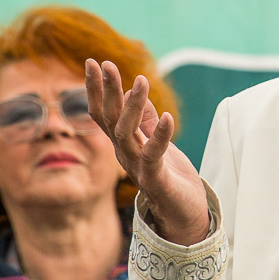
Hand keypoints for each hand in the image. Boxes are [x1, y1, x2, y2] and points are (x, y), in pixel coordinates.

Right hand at [85, 58, 209, 245]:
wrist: (185, 217)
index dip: (98, 89)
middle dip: (108, 91)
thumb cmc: (171, 179)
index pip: (104, 113)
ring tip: (141, 81)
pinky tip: (166, 117)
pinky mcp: (157, 181)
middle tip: (107, 64)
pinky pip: (154, 156)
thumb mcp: (157, 141)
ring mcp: (139, 168)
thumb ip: (144, 119)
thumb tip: (134, 88)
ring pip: (127, 135)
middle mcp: (126, 155)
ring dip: (132, 107)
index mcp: (125, 145)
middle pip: (110, 120)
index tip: (94, 62)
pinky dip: (159, 137)